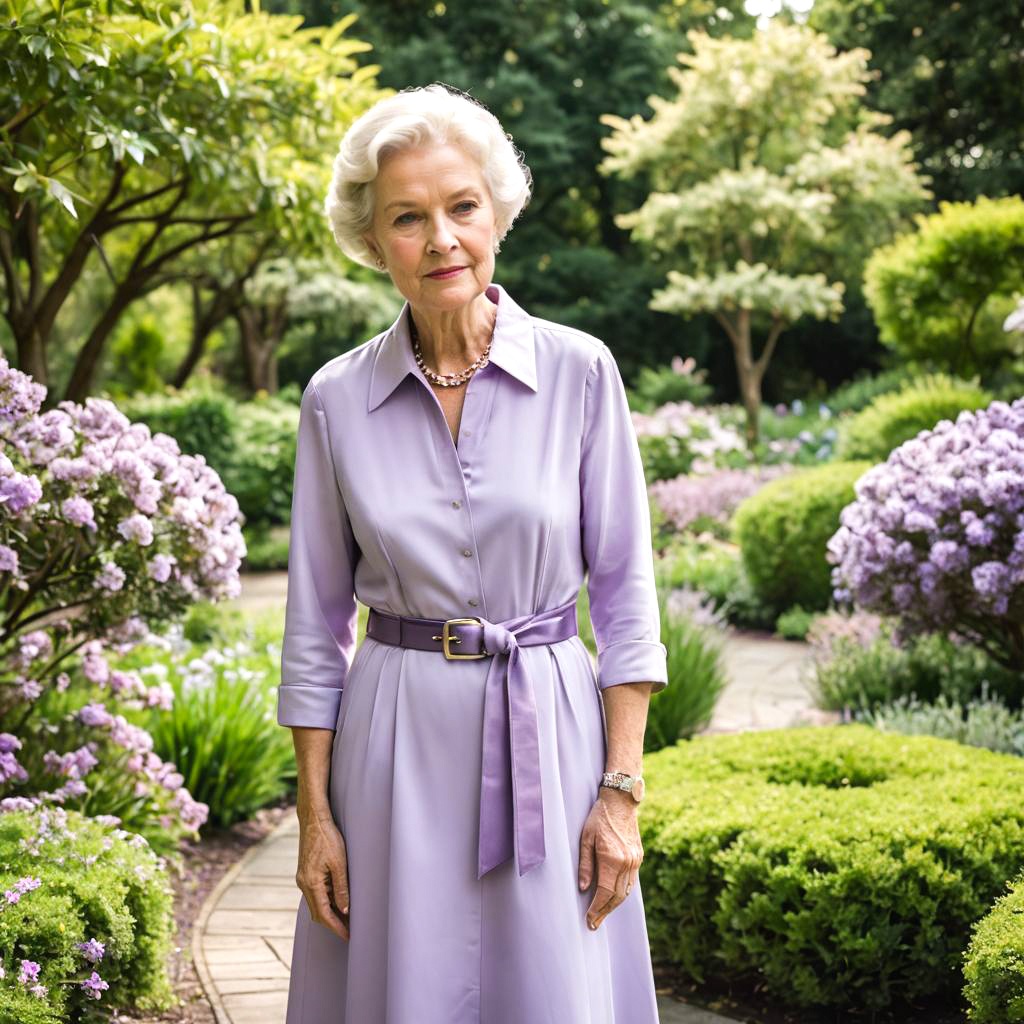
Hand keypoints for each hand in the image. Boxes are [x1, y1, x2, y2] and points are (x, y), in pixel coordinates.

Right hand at [296, 813, 349, 940]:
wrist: (313, 819)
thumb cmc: (328, 837)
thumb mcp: (339, 863)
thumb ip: (341, 887)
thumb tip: (345, 910)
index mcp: (311, 883)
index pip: (323, 914)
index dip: (336, 927)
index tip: (348, 936)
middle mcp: (303, 884)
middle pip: (317, 913)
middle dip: (333, 924)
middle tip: (349, 931)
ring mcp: (303, 878)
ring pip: (315, 904)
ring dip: (330, 912)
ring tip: (347, 918)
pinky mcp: (305, 873)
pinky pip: (315, 893)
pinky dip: (326, 901)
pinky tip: (338, 901)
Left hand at [577, 789, 642, 930]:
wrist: (620, 802)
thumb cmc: (599, 818)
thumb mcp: (585, 839)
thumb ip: (585, 865)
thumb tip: (583, 888)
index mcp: (612, 858)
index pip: (604, 892)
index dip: (596, 908)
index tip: (588, 919)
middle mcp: (627, 862)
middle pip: (616, 896)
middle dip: (604, 912)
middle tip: (594, 924)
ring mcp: (635, 860)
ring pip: (626, 891)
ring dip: (614, 905)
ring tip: (602, 914)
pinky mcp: (638, 857)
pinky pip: (631, 882)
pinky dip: (622, 893)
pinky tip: (613, 898)